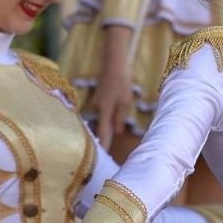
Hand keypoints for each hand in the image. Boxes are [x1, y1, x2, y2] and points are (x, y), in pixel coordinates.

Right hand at [94, 25, 136, 152]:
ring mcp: (97, 102)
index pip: (103, 134)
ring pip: (103, 118)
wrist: (113, 63)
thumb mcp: (125, 101)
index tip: (102, 159)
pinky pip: (103, 111)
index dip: (104, 146)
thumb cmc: (121, 82)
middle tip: (106, 154)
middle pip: (101, 127)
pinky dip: (108, 116)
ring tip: (111, 135)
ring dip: (107, 126)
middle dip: (104, 139)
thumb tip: (116, 132)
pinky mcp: (99, 97)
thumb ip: (120, 118)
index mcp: (104, 111)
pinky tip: (112, 114)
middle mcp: (98, 108)